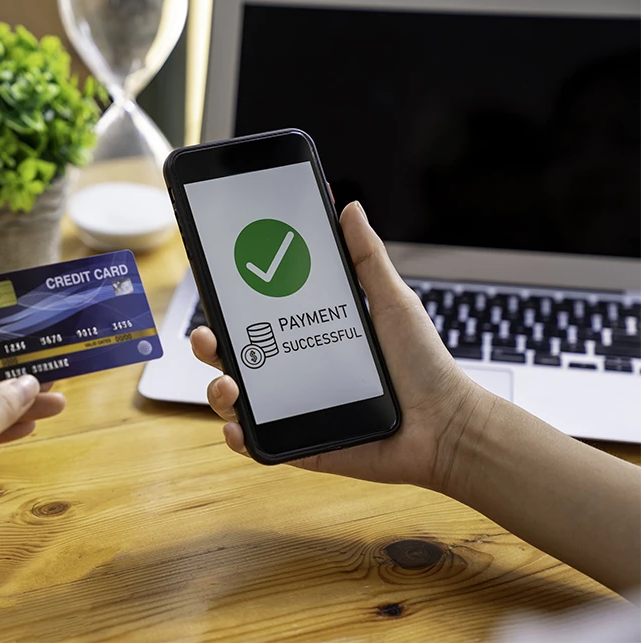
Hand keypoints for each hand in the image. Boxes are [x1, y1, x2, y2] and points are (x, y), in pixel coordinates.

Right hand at [191, 201, 490, 490]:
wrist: (447, 425)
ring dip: (219, 389)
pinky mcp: (302, 446)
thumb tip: (349, 209)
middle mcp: (296, 372)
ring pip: (238, 400)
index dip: (229, 305)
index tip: (214, 286)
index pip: (258, 318)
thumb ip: (366, 257)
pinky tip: (237, 427)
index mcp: (309, 336)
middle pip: (236, 356)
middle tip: (207, 335)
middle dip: (208, 344)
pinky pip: (259, 444)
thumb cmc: (424, 364)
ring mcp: (296, 410)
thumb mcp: (391, 301)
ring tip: (229, 383)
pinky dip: (238, 436)